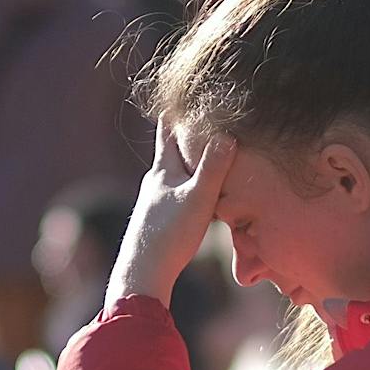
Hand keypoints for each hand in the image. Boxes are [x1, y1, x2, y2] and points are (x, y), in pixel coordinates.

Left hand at [105, 122, 234, 307]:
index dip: (178, 113)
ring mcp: (155, 203)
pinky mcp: (159, 222)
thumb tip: (226, 134)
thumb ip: (213, 167)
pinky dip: (189, 186)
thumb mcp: (198, 198)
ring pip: (175, 175)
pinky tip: (198, 197)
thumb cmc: (170, 235)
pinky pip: (177, 195)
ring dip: (189, 164)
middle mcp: (155, 183)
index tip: (184, 94)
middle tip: (201, 120)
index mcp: (163, 171)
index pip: (169, 132)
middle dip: (186, 136)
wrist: (143, 274)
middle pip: (172, 152)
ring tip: (206, 155)